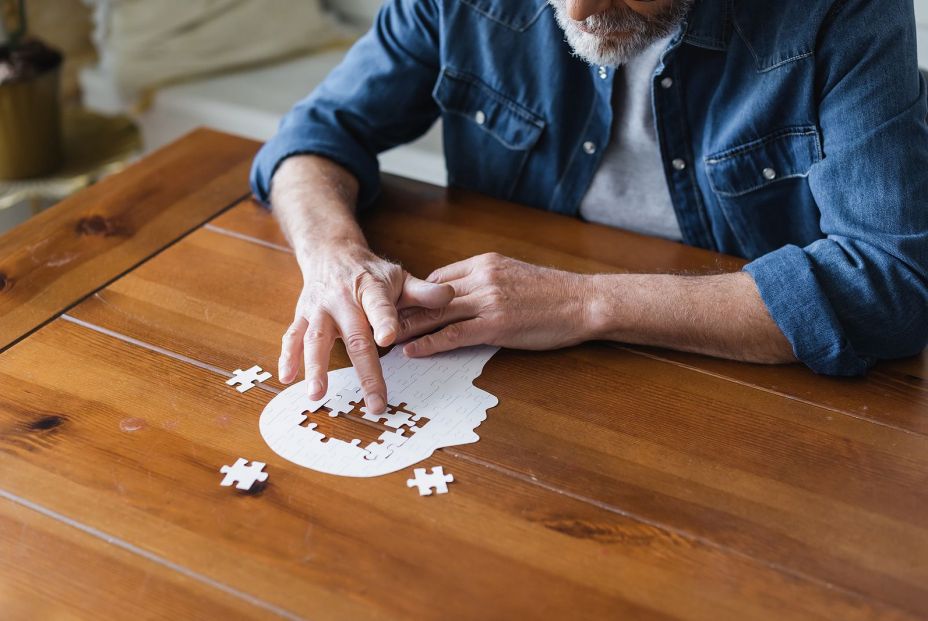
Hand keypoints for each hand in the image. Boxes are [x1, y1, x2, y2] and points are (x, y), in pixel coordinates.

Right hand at [279, 242, 453, 412]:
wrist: (331, 253)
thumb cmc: (370, 273)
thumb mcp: (398, 276)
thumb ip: (423, 291)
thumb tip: (450, 296)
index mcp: (370, 289)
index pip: (379, 306)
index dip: (384, 321)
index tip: (389, 339)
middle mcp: (342, 300)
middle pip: (353, 337)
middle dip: (364, 371)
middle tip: (374, 402)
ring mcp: (319, 310)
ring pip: (316, 339)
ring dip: (315, 368)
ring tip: (316, 394)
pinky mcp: (302, 317)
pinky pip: (292, 337)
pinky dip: (287, 357)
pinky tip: (286, 378)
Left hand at [396, 253, 596, 356]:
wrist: (584, 302)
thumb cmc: (553, 294)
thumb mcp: (514, 276)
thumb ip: (486, 282)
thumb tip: (461, 296)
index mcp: (484, 263)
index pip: (438, 279)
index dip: (415, 296)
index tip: (396, 309)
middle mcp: (482, 277)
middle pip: (429, 295)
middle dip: (401, 311)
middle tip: (376, 325)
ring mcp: (488, 300)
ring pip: (436, 314)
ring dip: (407, 328)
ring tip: (384, 341)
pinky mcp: (496, 324)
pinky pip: (454, 334)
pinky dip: (429, 343)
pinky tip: (413, 351)